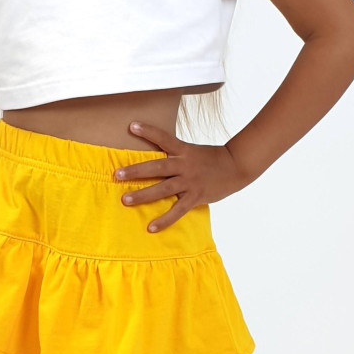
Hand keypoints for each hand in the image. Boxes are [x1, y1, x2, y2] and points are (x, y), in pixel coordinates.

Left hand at [113, 121, 248, 232]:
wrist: (236, 167)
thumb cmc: (211, 159)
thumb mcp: (192, 151)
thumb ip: (175, 154)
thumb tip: (153, 158)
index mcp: (183, 151)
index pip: (164, 138)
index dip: (148, 132)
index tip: (131, 126)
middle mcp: (185, 165)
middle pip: (157, 167)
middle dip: (136, 171)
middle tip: (117, 174)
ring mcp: (190, 181)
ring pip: (163, 189)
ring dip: (143, 195)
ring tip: (125, 200)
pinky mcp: (196, 196)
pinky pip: (178, 210)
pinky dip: (164, 219)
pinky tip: (151, 227)